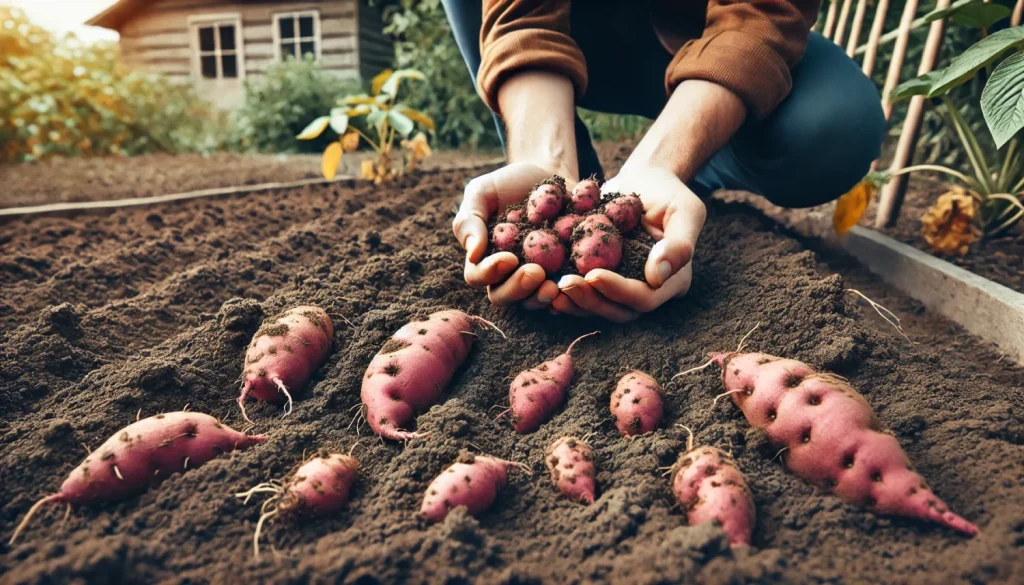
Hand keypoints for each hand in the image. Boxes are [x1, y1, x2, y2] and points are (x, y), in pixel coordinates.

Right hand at [453, 162, 576, 309]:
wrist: (549, 173)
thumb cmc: (509, 184)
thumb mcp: (482, 192)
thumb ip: (469, 219)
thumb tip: (473, 253)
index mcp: (484, 257)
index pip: (478, 276)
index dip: (490, 272)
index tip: (508, 258)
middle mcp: (507, 274)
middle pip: (504, 296)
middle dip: (519, 288)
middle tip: (535, 273)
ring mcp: (536, 277)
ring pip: (533, 300)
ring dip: (542, 297)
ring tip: (555, 285)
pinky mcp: (564, 274)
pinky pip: (565, 294)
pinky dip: (570, 293)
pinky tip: (579, 284)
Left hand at [556, 166, 704, 319]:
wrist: (645, 180)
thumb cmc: (669, 192)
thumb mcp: (685, 210)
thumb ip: (679, 244)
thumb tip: (658, 276)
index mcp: (672, 281)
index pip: (644, 298)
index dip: (618, 291)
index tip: (593, 274)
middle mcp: (647, 291)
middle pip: (618, 310)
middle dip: (590, 300)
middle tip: (563, 284)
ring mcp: (622, 287)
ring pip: (597, 306)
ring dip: (573, 301)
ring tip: (548, 288)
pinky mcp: (601, 277)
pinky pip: (584, 292)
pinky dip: (564, 291)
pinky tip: (542, 283)